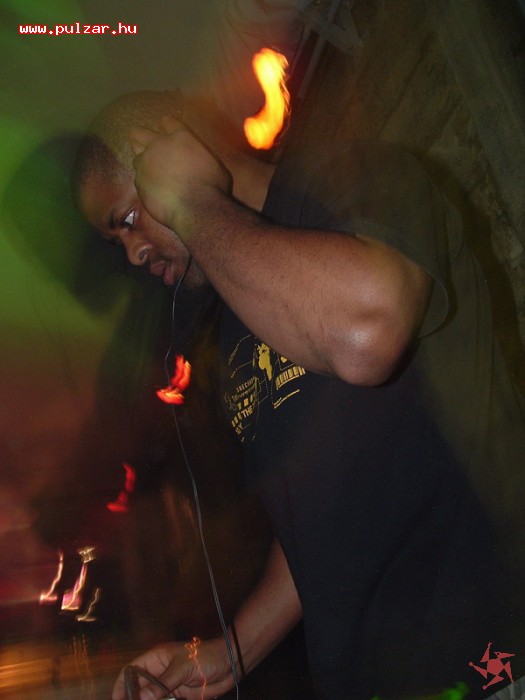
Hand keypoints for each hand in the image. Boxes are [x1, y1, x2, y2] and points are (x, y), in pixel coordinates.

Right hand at [112, 637, 235, 699]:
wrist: (230, 664)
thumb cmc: (206, 656)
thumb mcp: (183, 667)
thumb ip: (162, 684)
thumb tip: (141, 698)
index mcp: (156, 658)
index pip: (132, 670)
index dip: (121, 684)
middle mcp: (159, 672)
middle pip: (139, 688)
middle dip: (132, 698)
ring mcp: (168, 685)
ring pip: (150, 698)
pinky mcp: (178, 696)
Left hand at [130, 117, 232, 236]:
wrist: (197, 208)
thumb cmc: (212, 186)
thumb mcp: (211, 162)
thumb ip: (197, 154)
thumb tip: (194, 159)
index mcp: (180, 136)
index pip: (167, 122)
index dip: (168, 129)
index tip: (171, 137)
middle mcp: (158, 145)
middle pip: (139, 133)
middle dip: (143, 139)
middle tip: (150, 151)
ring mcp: (145, 164)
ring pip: (137, 159)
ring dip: (145, 166)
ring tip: (156, 178)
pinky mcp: (139, 183)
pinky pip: (139, 181)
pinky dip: (147, 186)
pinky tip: (157, 194)